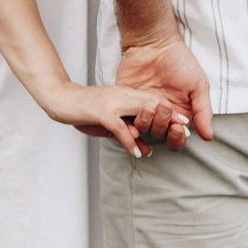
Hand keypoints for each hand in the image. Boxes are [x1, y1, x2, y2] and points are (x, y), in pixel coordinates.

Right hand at [41, 81, 191, 157]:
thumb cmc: (85, 110)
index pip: (152, 101)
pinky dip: (130, 141)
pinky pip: (120, 127)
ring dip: (155, 128)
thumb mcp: (110, 122)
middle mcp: (122, 95)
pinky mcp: (101, 112)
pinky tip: (138, 152)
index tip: (185, 122)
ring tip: (169, 140)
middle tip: (186, 132)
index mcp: (125, 94)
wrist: (61, 99)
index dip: (170, 111)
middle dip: (170, 118)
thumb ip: (128, 132)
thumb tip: (144, 146)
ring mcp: (112, 102)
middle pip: (152, 105)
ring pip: (140, 113)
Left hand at [115, 34, 213, 146]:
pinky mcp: (126, 103)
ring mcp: (142, 110)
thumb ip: (203, 111)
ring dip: (147, 123)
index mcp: (179, 114)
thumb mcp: (198, 85)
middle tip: (164, 108)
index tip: (178, 127)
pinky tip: (133, 118)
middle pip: (160, 136)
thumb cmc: (179, 61)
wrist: (154, 44)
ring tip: (149, 107)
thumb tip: (208, 136)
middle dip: (162, 126)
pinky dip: (129, 125)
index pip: (177, 138)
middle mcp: (160, 116)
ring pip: (143, 131)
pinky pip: (125, 121)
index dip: (177, 138)